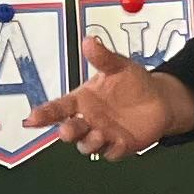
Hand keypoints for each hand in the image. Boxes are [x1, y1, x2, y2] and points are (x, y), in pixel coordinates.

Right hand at [28, 40, 193, 160]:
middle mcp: (88, 120)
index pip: (57, 108)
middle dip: (67, 132)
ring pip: (87, 145)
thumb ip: (102, 57)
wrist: (160, 99)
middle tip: (66, 130)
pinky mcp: (119, 146)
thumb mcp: (119, 66)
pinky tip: (119, 143)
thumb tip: (89, 41)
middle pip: (70, 130)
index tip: (32, 118)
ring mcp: (103, 135)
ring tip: (98, 133)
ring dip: (90, 142)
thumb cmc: (133, 82)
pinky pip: (112, 152)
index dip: (44, 114)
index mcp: (82, 100)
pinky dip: (113, 150)